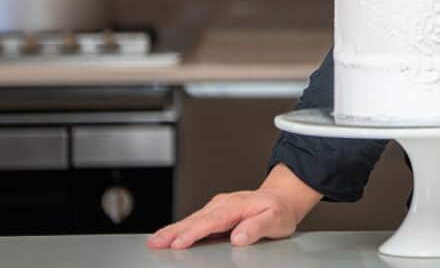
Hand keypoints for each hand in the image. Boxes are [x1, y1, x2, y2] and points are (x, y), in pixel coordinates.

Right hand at [147, 164, 321, 249]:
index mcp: (237, 206)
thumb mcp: (276, 220)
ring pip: (191, 219)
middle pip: (195, 219)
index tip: (179, 242)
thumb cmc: (279, 210)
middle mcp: (224, 204)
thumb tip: (239, 237)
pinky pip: (194, 221)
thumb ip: (257, 227)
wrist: (282, 198)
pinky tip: (168, 237)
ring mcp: (217, 207)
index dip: (194, 232)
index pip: (211, 221)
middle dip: (174, 231)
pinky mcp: (214, 213)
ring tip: (155, 241)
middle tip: (155, 242)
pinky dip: (179, 228)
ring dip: (172, 230)